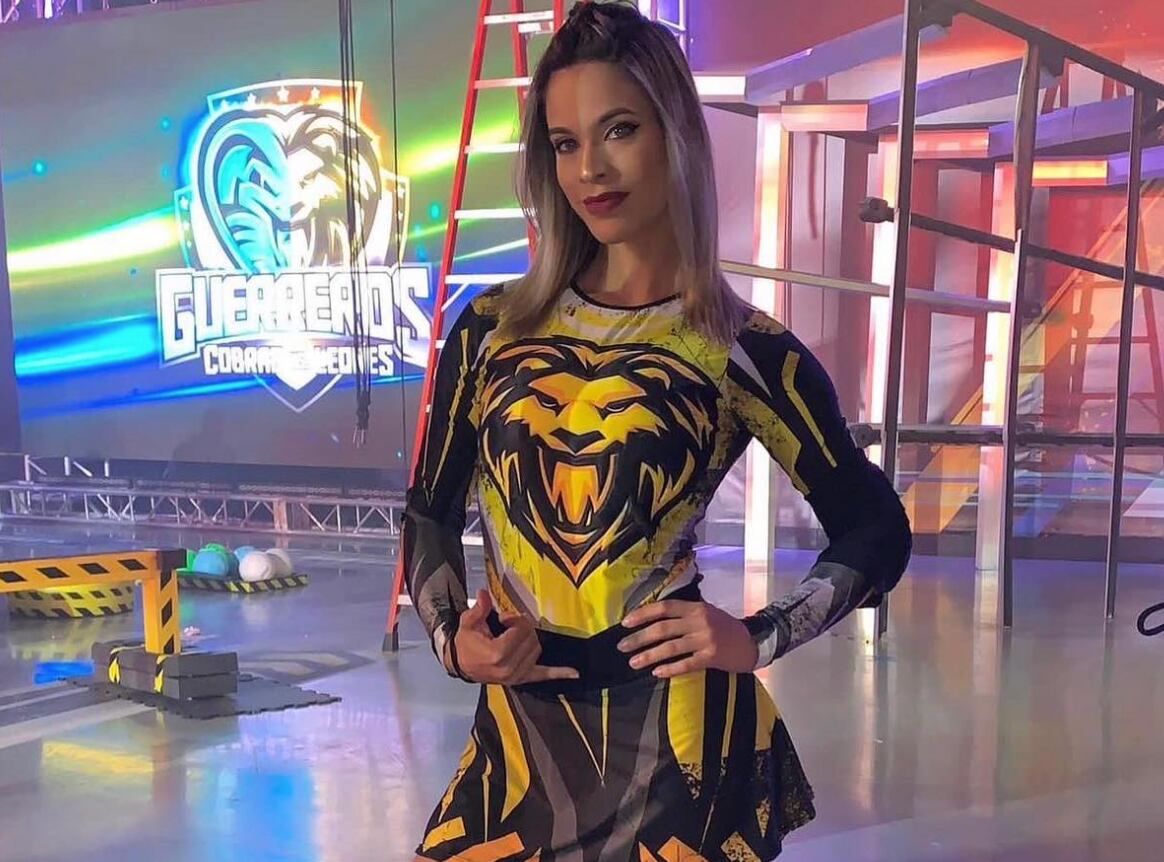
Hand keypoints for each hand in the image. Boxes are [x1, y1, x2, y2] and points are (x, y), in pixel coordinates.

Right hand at [446, 590, 579, 684]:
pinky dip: (558, 673)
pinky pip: (543, 675)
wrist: (463, 665)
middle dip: (522, 627)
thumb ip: (478, 609)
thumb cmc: (466, 644)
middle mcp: (509, 667)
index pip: (520, 631)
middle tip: (508, 624)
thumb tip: (484, 593)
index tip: (503, 618)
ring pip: (537, 649)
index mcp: (497, 654)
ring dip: (530, 639)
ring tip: (514, 636)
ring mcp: (517, 675)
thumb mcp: (468, 624)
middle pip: (531, 638)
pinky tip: (574, 673)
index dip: (513, 620)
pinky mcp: (522, 679)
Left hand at [618, 600, 758, 678]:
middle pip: (663, 628)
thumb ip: (684, 615)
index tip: (625, 623)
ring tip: (633, 662)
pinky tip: (657, 672)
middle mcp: (699, 621)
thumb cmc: (725, 628)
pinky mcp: (711, 657)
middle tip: (622, 646)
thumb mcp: (706, 613)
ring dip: (649, 655)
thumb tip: (653, 622)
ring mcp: (706, 639)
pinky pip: (686, 664)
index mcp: (695, 608)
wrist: (752, 643)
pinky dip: (669, 668)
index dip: (643, 614)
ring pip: (671, 647)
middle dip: (639, 638)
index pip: (664, 608)